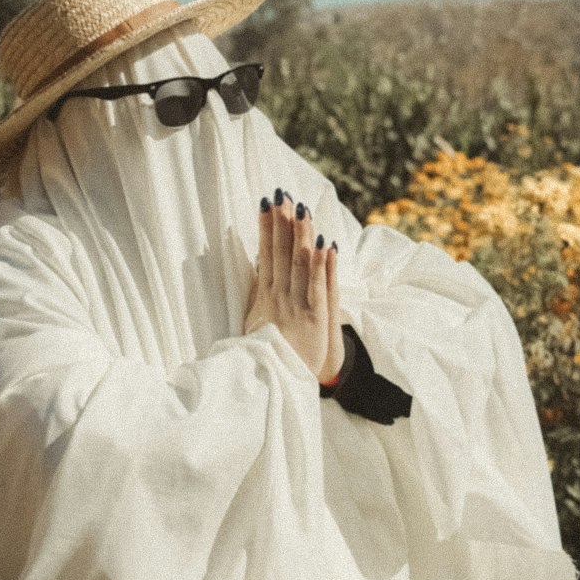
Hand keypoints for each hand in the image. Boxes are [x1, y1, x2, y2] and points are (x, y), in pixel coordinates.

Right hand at [243, 192, 337, 378]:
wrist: (274, 385)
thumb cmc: (268, 354)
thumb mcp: (255, 321)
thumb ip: (259, 292)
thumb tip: (260, 263)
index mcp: (263, 297)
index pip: (265, 255)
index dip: (266, 228)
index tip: (267, 203)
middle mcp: (277, 298)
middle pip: (280, 254)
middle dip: (282, 223)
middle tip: (283, 195)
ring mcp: (295, 308)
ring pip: (298, 265)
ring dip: (301, 236)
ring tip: (302, 210)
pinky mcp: (313, 320)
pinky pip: (317, 287)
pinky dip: (320, 266)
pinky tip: (323, 245)